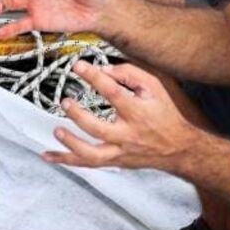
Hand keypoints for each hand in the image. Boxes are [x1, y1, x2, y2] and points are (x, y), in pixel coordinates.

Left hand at [43, 61, 200, 170]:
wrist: (181, 148)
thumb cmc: (167, 114)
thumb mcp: (156, 87)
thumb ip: (130, 74)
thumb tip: (103, 70)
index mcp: (138, 112)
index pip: (113, 92)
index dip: (94, 77)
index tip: (78, 65)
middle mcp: (128, 135)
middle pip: (98, 128)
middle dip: (79, 115)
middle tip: (65, 101)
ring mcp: (120, 151)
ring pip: (91, 154)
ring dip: (71, 143)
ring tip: (57, 130)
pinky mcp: (115, 161)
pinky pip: (87, 164)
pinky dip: (66, 160)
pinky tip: (48, 155)